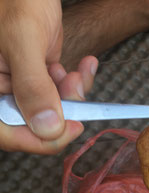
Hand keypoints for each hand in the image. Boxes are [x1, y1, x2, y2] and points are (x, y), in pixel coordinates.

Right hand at [0, 0, 97, 153]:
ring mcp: (19, 86)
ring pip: (51, 109)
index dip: (40, 140)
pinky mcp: (36, 77)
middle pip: (33, 125)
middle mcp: (0, 93)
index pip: (8, 134)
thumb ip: (32, 86)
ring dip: (72, 95)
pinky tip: (84, 65)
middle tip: (74, 89)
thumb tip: (47, 127)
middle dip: (62, 110)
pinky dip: (75, 82)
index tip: (71, 128)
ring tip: (77, 72)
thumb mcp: (22, 40)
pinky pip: (59, 92)